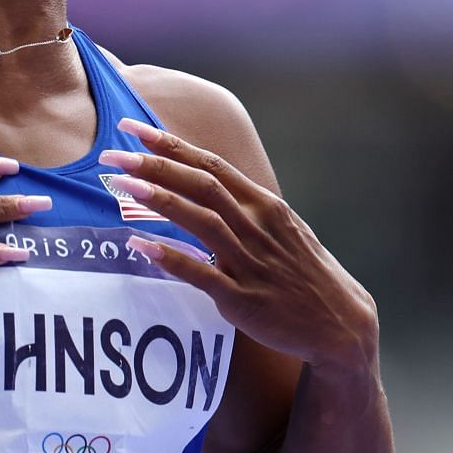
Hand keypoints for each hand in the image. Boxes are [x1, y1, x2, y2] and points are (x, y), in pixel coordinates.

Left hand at [99, 116, 378, 377]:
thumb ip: (243, 207)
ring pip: (202, 221)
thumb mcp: (280, 229)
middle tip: (112, 153)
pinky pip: (202, 274)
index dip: (170, 145)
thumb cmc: (302, 273)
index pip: (211, 165)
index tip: (131, 128)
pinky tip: (139, 246)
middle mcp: (257, 226)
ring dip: (161, 199)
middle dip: (156, 165)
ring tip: (122, 184)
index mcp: (264, 205)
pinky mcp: (244, 299)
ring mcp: (251, 262)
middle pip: (202, 185)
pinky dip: (171, 258)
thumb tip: (202, 186)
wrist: (340, 323)